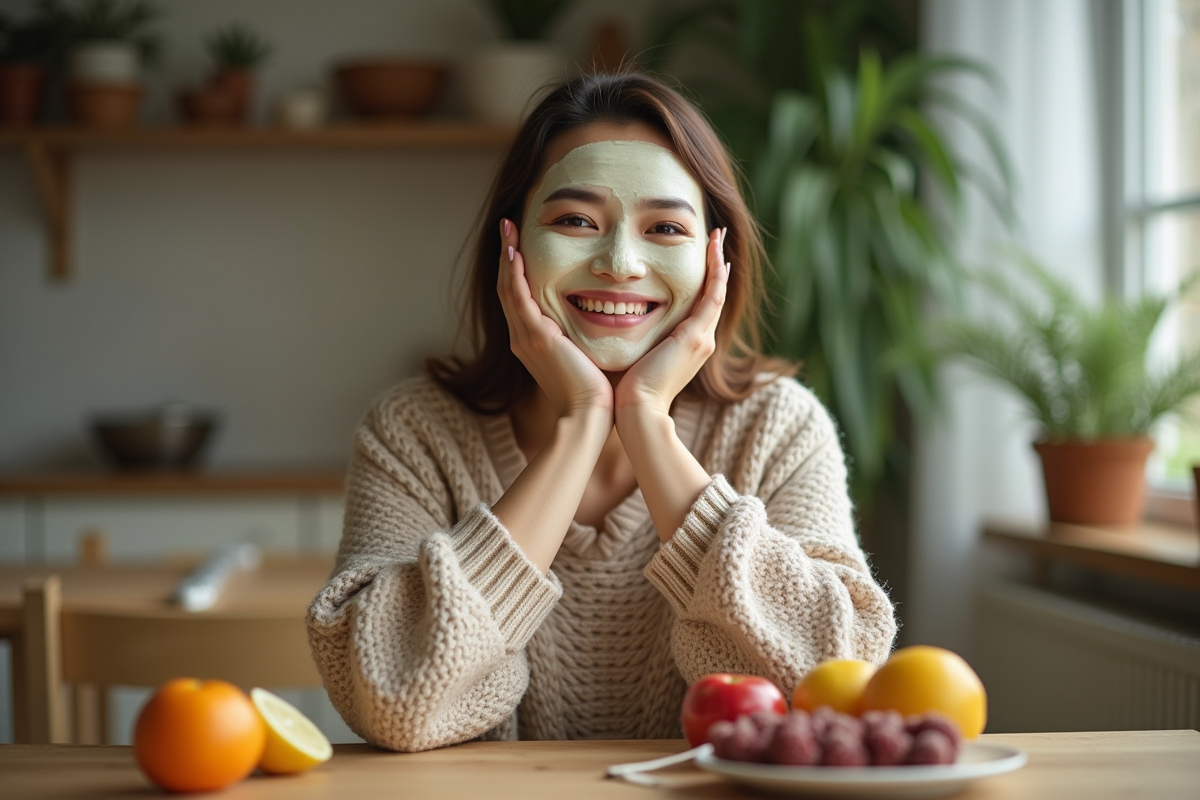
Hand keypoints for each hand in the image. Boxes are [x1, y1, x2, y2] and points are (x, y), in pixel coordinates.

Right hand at [497, 219, 613, 418]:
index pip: (519, 298)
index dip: (516, 270)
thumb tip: (606, 317)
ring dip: (506, 255)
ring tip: (507, 228)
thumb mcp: (586, 356)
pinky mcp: (535, 337)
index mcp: (532, 342)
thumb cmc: (596, 392)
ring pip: (508, 288)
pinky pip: (518, 297)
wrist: (589, 415)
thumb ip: (584, 336)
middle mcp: (522, 338)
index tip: (519, 245)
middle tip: (508, 227)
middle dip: (506, 256)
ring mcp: (525, 337)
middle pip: (507, 288)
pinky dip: (513, 273)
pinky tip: (514, 251)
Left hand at [614, 227, 728, 417]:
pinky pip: (712, 296)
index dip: (702, 280)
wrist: (637, 411)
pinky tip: (714, 251)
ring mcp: (702, 338)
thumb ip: (633, 339)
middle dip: (715, 265)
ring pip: (716, 291)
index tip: (702, 257)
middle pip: (713, 294)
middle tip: (715, 238)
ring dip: (718, 262)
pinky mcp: (696, 336)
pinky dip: (715, 272)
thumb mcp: (634, 357)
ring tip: (717, 236)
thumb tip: (610, 322)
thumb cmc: (627, 391)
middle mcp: (700, 340)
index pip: (699, 305)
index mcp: (686, 345)